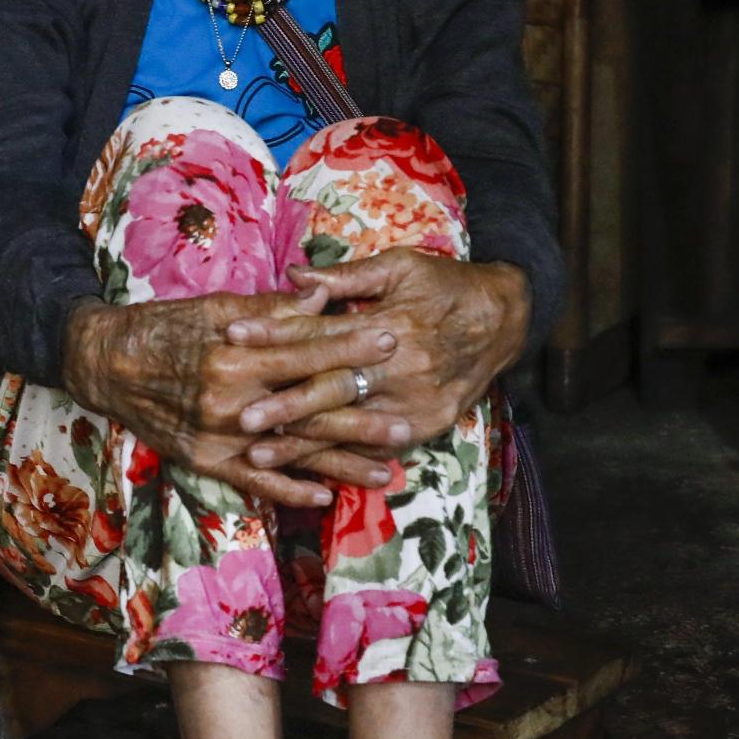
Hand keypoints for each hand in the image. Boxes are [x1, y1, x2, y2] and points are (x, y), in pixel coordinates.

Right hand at [64, 295, 407, 509]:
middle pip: (310, 409)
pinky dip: (289, 491)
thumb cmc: (163, 328)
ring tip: (385, 474)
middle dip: (362, 418)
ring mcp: (220, 436)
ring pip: (292, 453)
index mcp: (237, 352)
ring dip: (340, 465)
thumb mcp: (214, 307)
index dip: (351, 347)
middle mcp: (232, 398)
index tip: (392, 341)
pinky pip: (254, 482)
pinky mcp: (205, 460)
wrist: (106, 366)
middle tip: (409, 425)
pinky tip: (324, 498)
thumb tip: (323, 298)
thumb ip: (271, 309)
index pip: (308, 350)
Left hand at [222, 253, 527, 447]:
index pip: (320, 333)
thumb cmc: (446, 285)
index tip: (233, 336)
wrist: (506, 318)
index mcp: (390, 325)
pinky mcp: (429, 425)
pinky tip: (306, 472)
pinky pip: (378, 447)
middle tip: (238, 417)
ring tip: (257, 457)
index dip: (275, 333)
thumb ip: (346, 278)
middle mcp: (403, 369)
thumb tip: (295, 277)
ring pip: (350, 427)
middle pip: (332, 390)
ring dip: (303, 446)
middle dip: (283, 406)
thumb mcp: (400, 267)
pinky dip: (342, 460)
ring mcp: (417, 403)